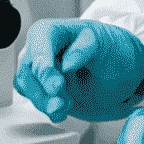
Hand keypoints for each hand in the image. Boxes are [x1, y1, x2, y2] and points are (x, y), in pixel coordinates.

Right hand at [14, 19, 143, 122]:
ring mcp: (38, 71)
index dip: (45, 66)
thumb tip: (67, 63)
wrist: (115, 72)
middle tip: (61, 100)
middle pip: (29, 69)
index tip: (56, 85)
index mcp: (49, 31)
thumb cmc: (106, 49)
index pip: (39, 46)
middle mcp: (38, 49)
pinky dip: (49, 109)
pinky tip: (62, 112)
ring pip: (28, 88)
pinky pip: (37, 102)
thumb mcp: (101, 43)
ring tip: (65, 107)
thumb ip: (84, 49)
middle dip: (44, 87)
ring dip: (45, 101)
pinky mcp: (42, 90)